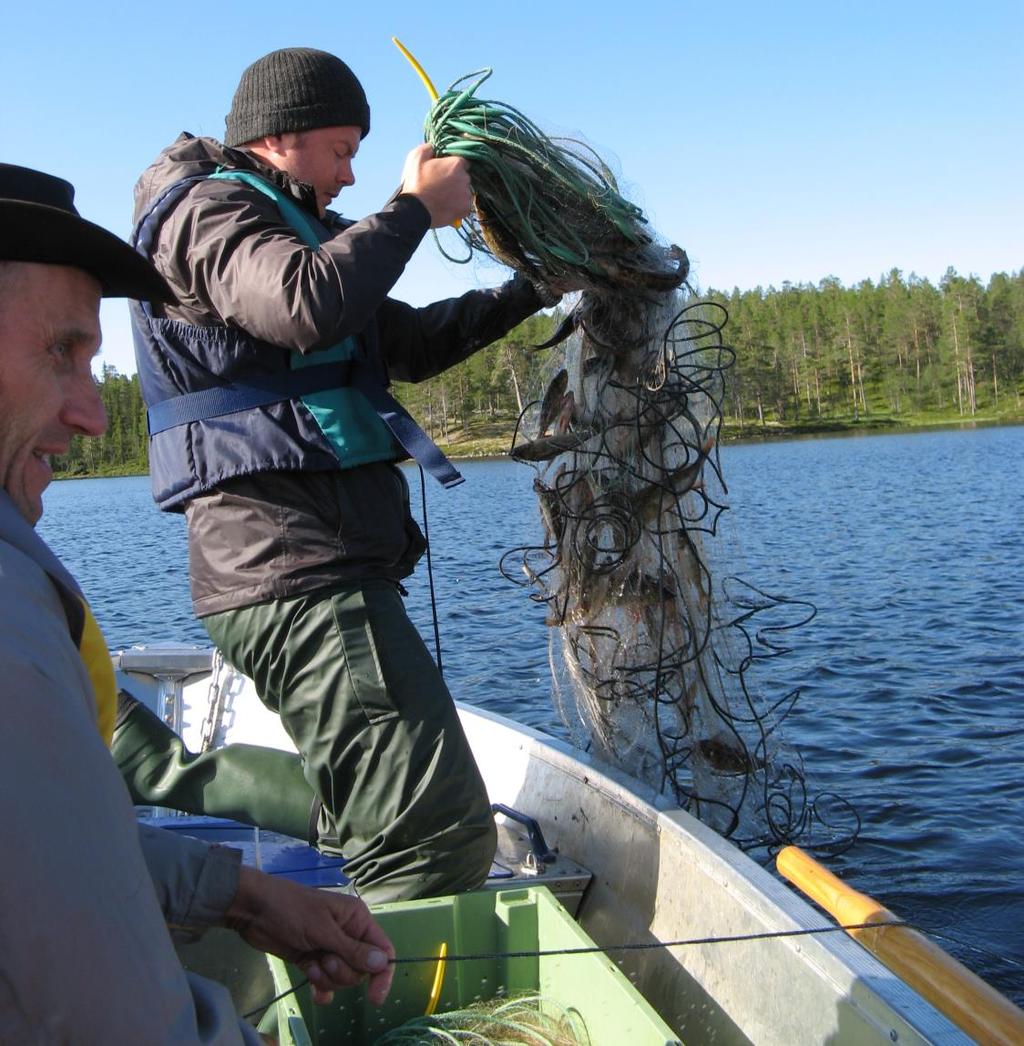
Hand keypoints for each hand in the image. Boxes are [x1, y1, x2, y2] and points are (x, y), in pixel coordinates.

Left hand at [224, 866, 393, 1005]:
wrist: (255, 911)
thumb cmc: (292, 911)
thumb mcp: (323, 930)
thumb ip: (352, 950)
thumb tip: (382, 963)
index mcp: (357, 919)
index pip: (381, 949)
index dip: (382, 973)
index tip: (375, 997)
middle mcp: (347, 934)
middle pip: (361, 968)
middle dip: (343, 972)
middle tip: (324, 960)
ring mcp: (329, 948)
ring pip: (342, 977)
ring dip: (327, 978)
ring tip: (311, 963)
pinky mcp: (312, 959)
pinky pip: (326, 982)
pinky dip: (321, 988)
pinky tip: (315, 992)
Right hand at [399, 143, 472, 227]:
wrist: (415, 210)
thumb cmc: (415, 183)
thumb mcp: (416, 157)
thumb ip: (428, 148)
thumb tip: (433, 147)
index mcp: (456, 164)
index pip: (460, 162)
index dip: (451, 167)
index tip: (442, 172)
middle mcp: (465, 178)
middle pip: (463, 177)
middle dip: (455, 180)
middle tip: (440, 186)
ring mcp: (466, 194)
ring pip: (464, 191)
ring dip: (456, 193)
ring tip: (442, 198)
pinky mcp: (466, 209)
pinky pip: (465, 205)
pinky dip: (458, 206)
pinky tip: (446, 206)